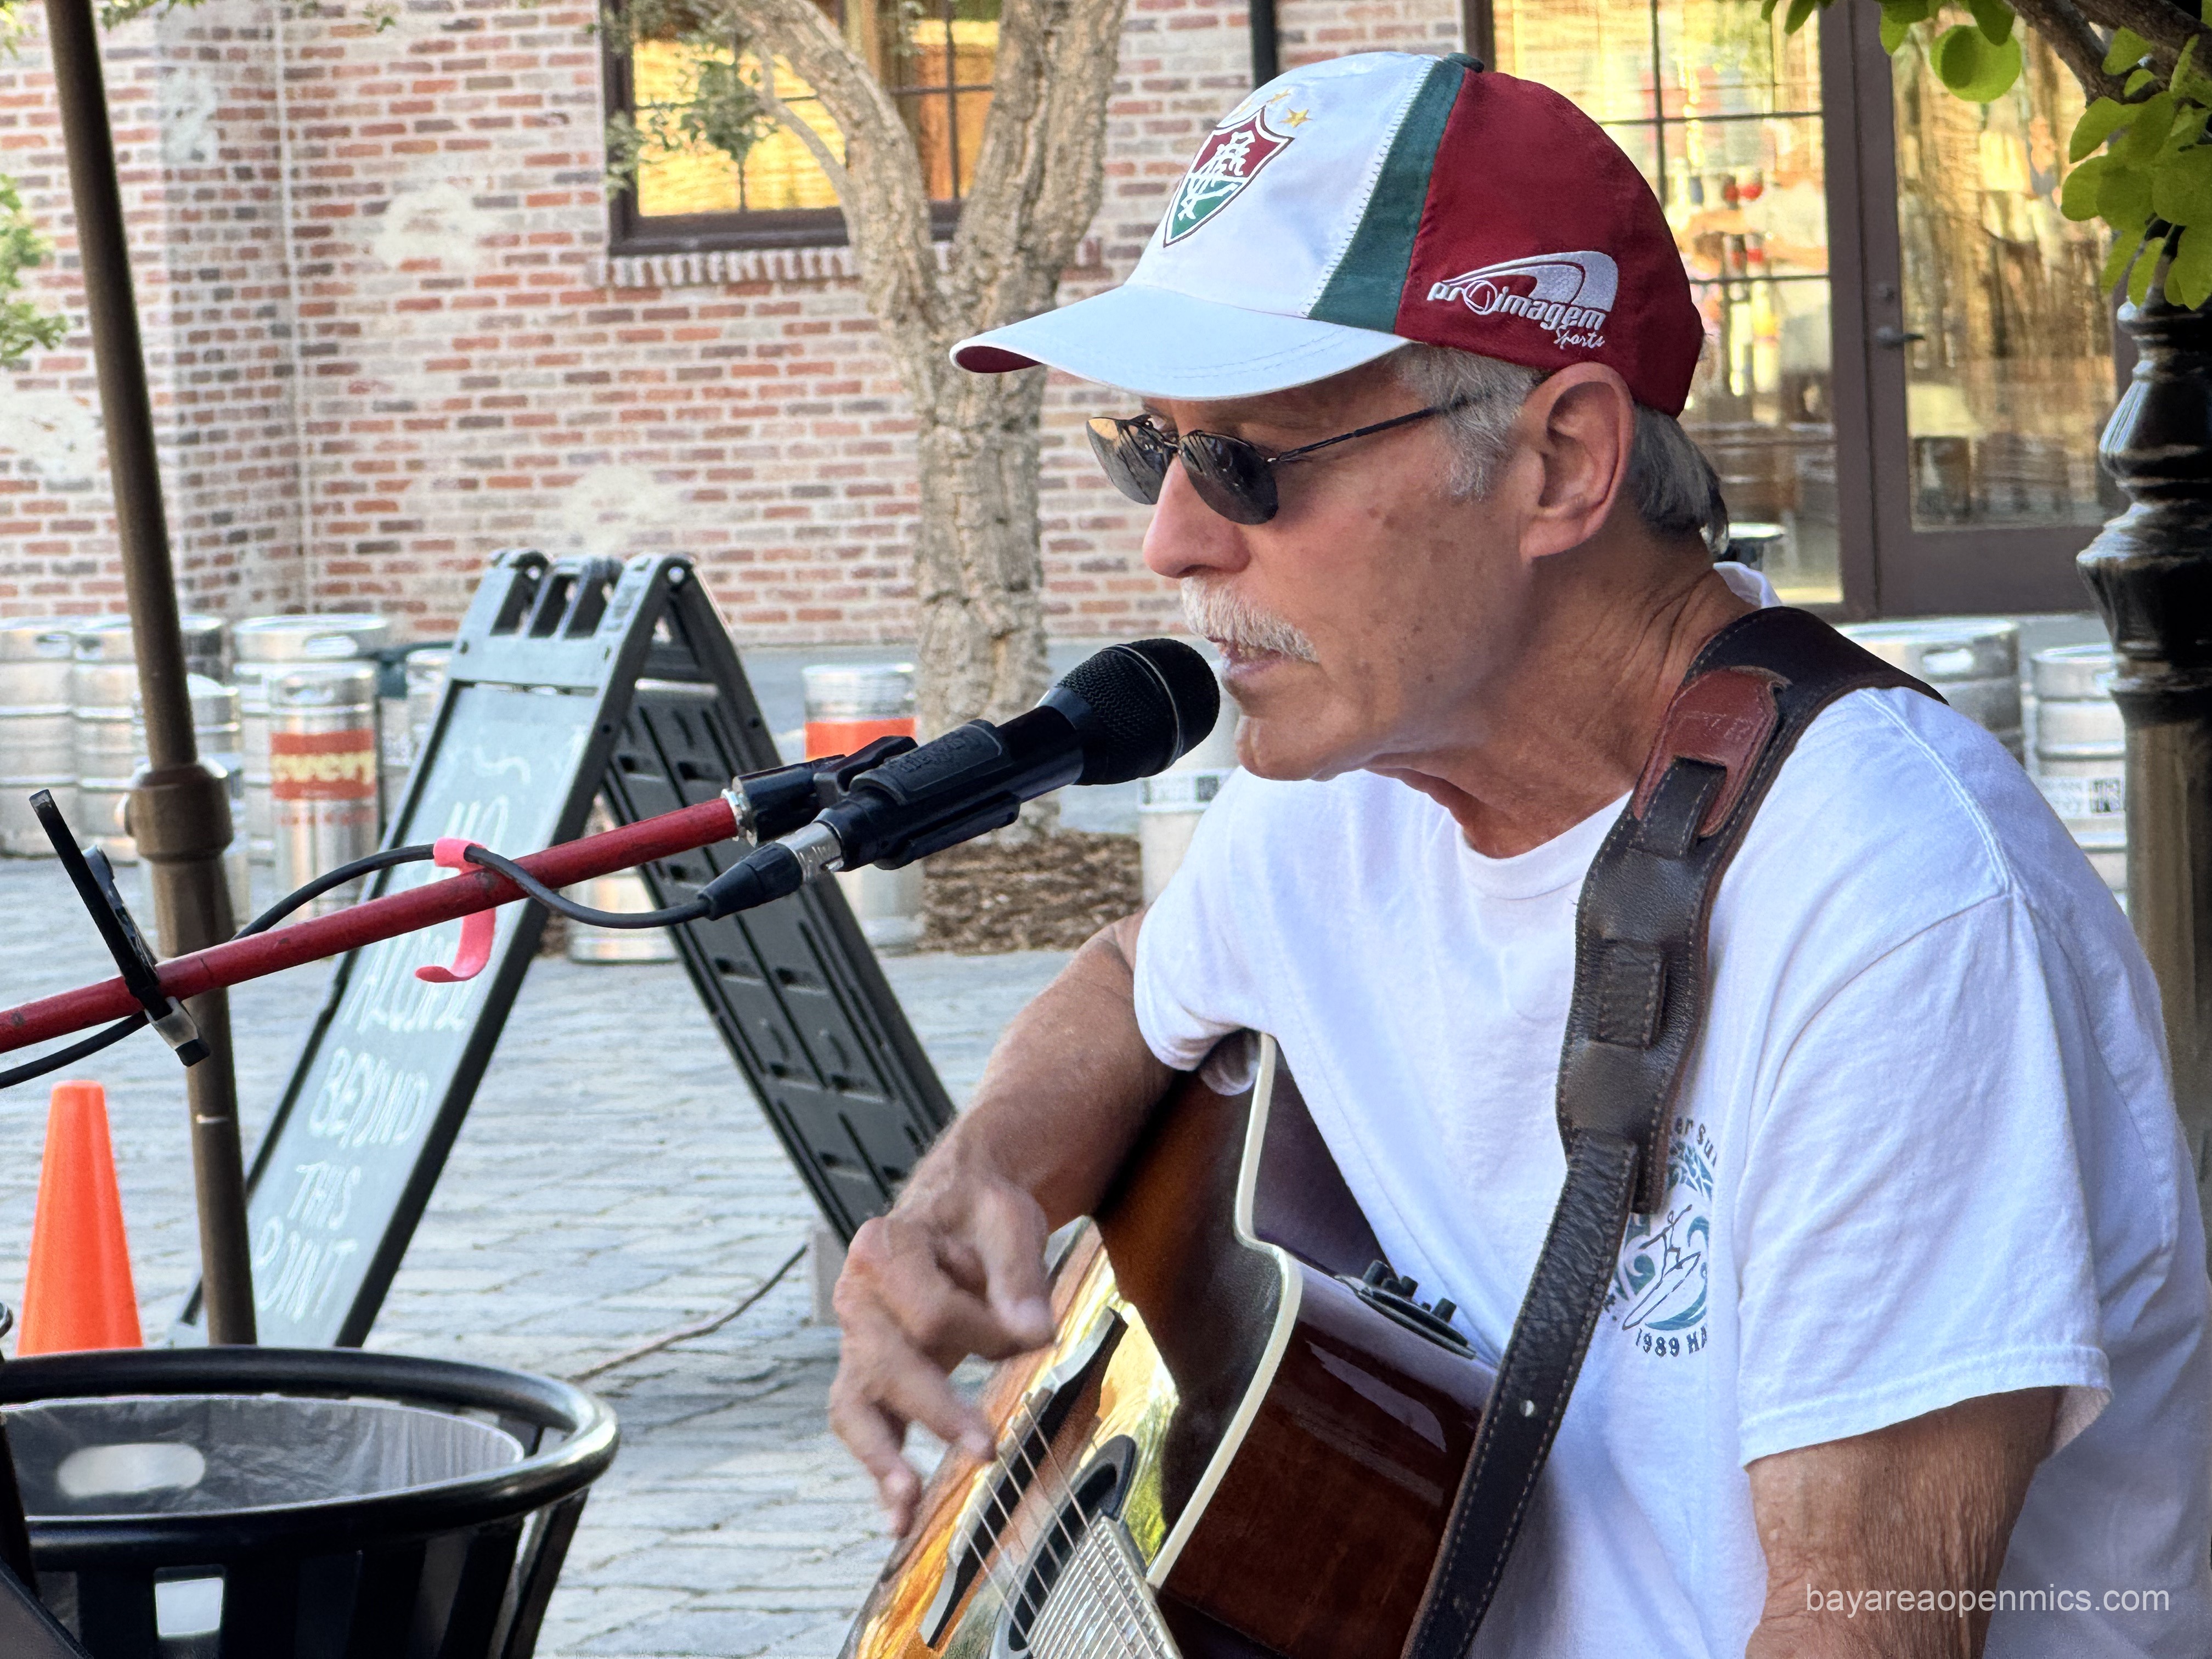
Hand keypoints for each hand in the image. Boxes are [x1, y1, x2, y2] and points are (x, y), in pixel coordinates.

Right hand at [828, 1147, 1056, 1533]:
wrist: (959, 1205)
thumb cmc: (981, 1212)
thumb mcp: (1008, 1221)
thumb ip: (1019, 1276)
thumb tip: (1035, 1332)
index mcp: (884, 1247)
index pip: (932, 1310)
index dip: (987, 1330)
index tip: (1033, 1332)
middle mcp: (857, 1295)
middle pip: (889, 1362)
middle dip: (937, 1409)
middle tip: (986, 1448)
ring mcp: (857, 1338)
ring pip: (856, 1403)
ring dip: (882, 1457)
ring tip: (908, 1503)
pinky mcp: (869, 1372)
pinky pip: (861, 1423)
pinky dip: (878, 1468)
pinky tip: (899, 1516)